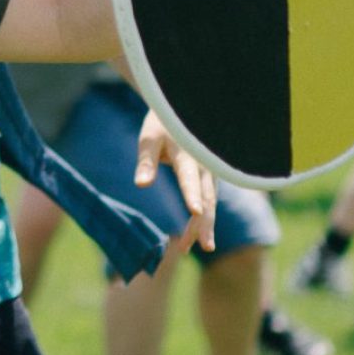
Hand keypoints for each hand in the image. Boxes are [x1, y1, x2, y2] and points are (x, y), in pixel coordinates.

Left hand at [137, 112, 215, 252]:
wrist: (181, 108)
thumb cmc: (161, 123)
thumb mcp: (149, 138)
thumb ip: (147, 161)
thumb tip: (141, 185)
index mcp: (187, 154)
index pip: (190, 178)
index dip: (192, 195)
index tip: (195, 213)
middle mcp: (204, 164)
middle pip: (206, 197)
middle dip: (202, 223)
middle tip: (198, 246)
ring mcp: (210, 171)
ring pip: (211, 201)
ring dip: (206, 224)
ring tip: (202, 246)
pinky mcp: (210, 176)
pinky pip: (210, 199)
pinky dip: (206, 217)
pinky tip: (200, 234)